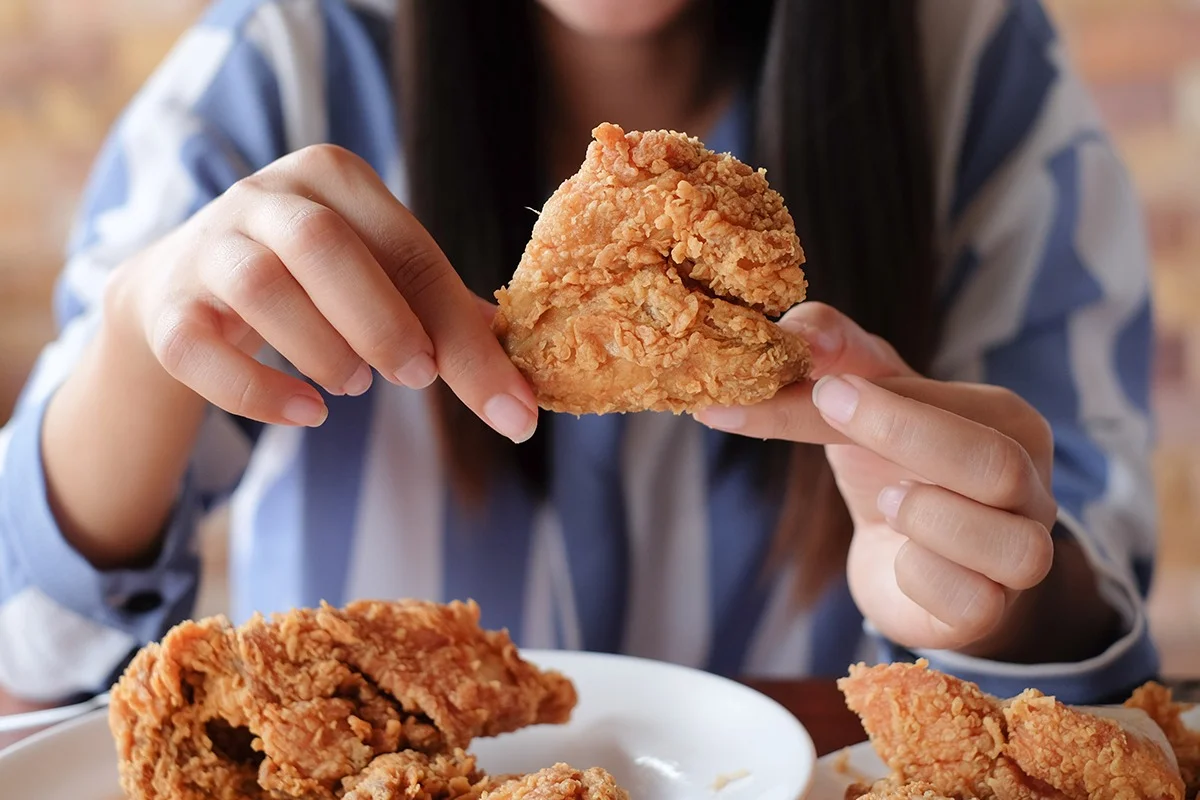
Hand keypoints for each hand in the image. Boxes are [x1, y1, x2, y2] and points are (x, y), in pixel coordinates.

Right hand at [107, 144, 537, 442]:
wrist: (188, 288)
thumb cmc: (315, 283)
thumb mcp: (382, 280)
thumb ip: (446, 319)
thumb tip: (523, 393)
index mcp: (335, 178)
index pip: (408, 248)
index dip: (458, 328)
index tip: (504, 401)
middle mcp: (264, 195)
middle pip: (322, 244)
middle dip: (381, 322)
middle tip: (415, 378)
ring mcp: (207, 245)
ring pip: (259, 286)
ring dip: (321, 348)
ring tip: (352, 385)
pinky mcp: (167, 306)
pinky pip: (200, 347)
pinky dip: (258, 392)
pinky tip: (309, 415)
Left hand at [694, 303, 1057, 653]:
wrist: (904, 565)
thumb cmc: (890, 469)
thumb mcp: (860, 402)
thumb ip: (833, 356)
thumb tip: (793, 333)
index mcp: (1008, 424)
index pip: (952, 405)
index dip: (879, 400)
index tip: (816, 386)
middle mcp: (1033, 488)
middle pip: (996, 465)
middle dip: (905, 438)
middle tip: (830, 415)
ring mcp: (1022, 558)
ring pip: (1009, 545)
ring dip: (928, 518)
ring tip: (888, 502)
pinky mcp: (991, 614)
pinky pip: (974, 602)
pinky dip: (923, 578)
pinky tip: (900, 559)